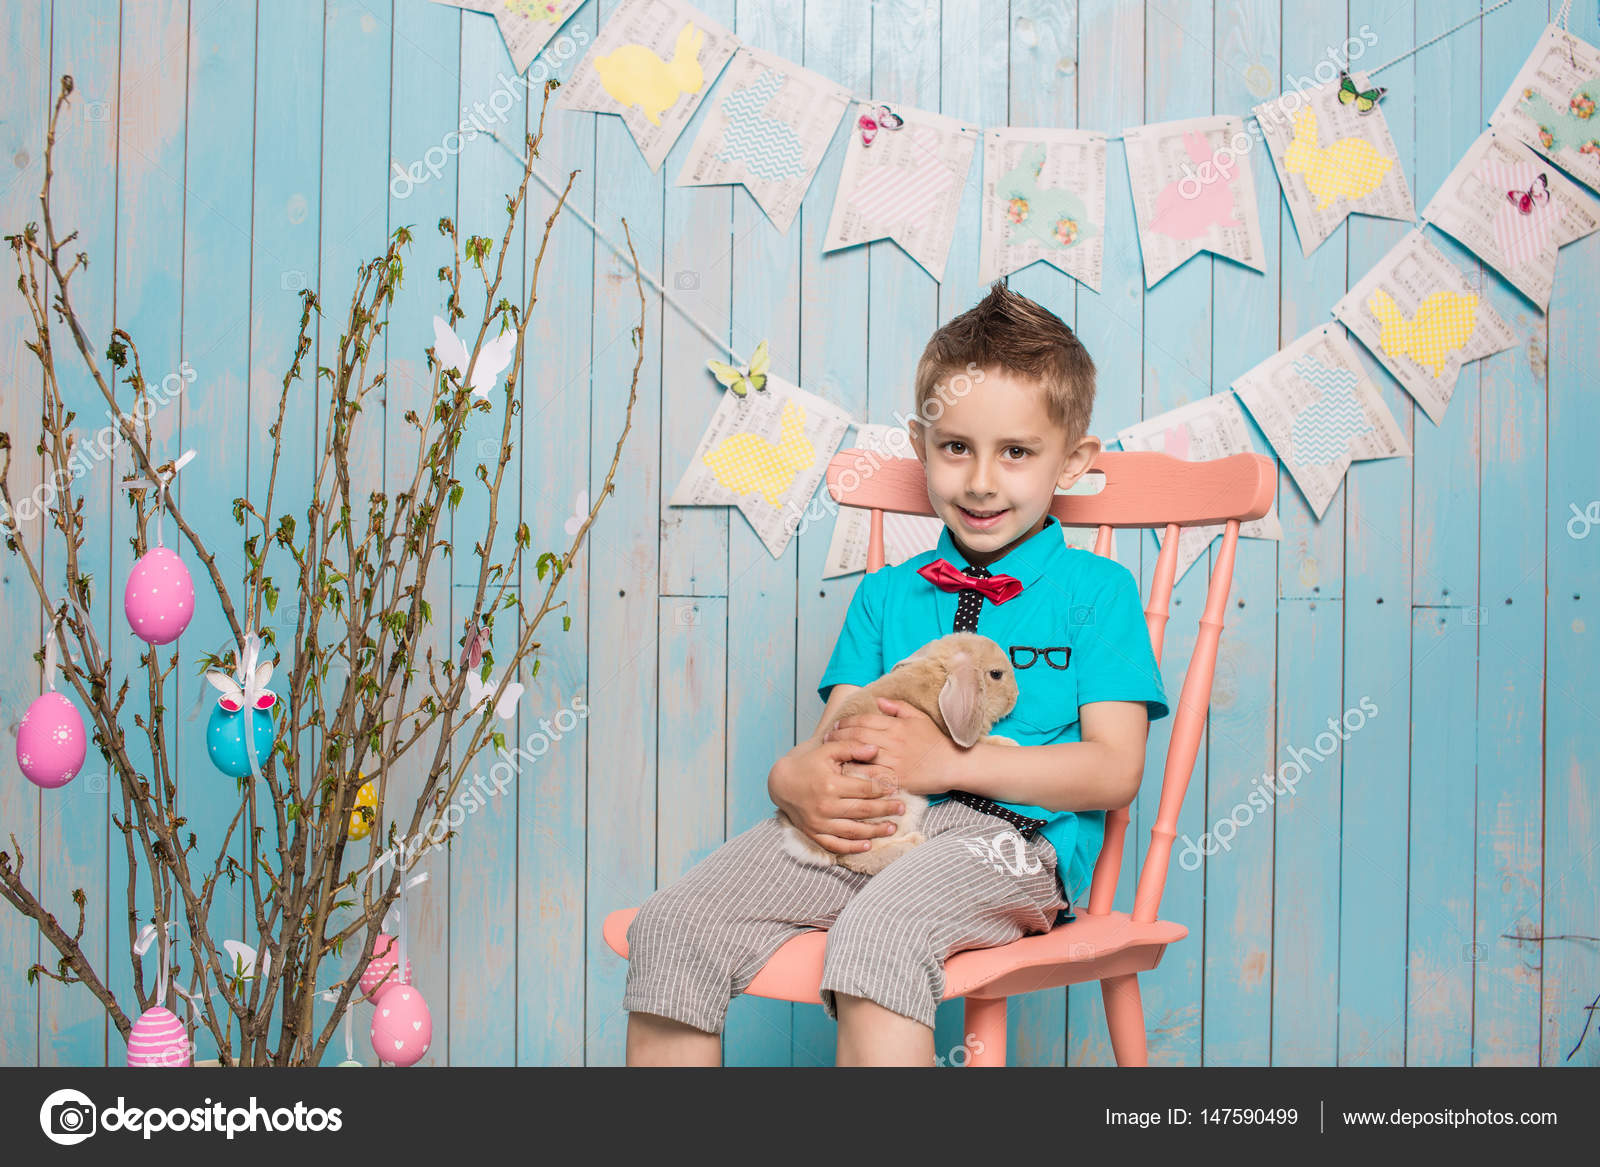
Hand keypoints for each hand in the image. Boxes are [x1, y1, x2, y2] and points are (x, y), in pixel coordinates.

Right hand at [768, 737, 905, 855]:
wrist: (781, 783)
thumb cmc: (807, 764)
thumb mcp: (827, 750)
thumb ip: (851, 748)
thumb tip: (875, 749)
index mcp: (831, 784)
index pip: (865, 789)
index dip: (883, 789)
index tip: (896, 789)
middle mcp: (826, 806)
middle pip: (863, 811)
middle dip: (885, 810)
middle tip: (902, 809)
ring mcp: (819, 822)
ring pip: (853, 831)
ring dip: (875, 832)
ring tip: (892, 828)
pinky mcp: (814, 833)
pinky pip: (835, 844)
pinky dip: (852, 847)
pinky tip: (868, 845)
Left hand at [822, 697, 965, 795]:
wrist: (954, 764)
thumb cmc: (936, 741)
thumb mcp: (919, 718)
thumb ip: (898, 707)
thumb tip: (879, 701)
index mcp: (897, 726)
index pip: (864, 721)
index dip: (846, 723)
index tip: (836, 726)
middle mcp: (893, 742)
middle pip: (858, 736)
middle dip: (838, 737)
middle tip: (826, 739)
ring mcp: (894, 761)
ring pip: (861, 755)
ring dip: (842, 754)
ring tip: (830, 755)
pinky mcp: (897, 779)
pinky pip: (871, 776)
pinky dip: (856, 774)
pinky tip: (844, 773)